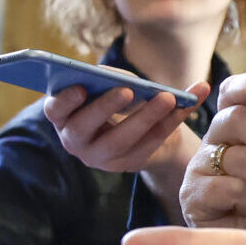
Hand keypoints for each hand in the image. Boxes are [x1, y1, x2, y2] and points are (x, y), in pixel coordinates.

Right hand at [42, 82, 207, 175]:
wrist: (144, 128)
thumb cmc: (119, 98)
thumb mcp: (113, 85)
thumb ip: (112, 80)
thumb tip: (122, 80)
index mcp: (64, 115)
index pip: (55, 110)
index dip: (65, 100)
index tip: (81, 88)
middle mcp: (75, 140)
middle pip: (83, 128)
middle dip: (105, 108)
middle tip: (128, 90)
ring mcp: (99, 157)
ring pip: (118, 142)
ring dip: (145, 118)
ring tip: (169, 97)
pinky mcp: (126, 165)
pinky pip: (148, 145)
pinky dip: (171, 122)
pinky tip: (190, 103)